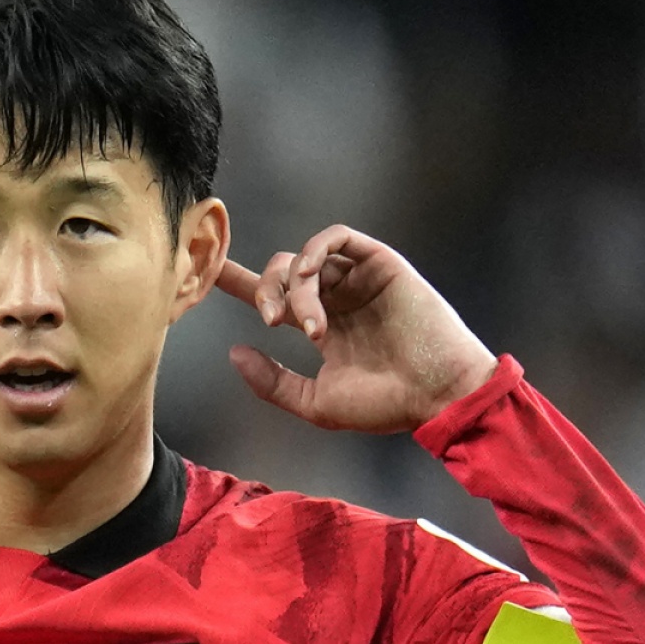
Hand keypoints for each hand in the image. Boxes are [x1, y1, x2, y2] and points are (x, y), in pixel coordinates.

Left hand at [215, 224, 496, 432]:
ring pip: (305, 259)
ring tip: (307, 323)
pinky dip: (315, 251)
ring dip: (294, 286)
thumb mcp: (316, 402)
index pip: (274, 296)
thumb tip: (234, 354)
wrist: (437, 395)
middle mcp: (338, 298)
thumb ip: (273, 382)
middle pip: (281, 272)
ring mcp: (358, 279)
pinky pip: (338, 238)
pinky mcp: (380, 264)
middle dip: (265, 290)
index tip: (207, 274)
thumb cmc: (386, 405)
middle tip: (272, 322)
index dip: (239, 283)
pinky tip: (310, 276)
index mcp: (322, 325)